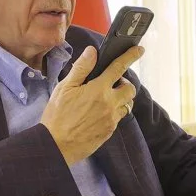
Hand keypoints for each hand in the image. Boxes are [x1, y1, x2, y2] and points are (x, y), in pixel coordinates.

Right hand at [40, 45, 143, 165]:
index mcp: (98, 90)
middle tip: (110, 84)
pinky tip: (98, 113)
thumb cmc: (57, 116)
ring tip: (104, 99)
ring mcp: (111, 119)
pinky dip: (113, 112)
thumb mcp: (64, 88)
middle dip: (124, 83)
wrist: (56, 146)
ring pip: (126, 105)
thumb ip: (81, 68)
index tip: (139, 50)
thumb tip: (92, 51)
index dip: (130, 56)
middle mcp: (109, 104)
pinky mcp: (109, 131)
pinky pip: (118, 118)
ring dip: (120, 98)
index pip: (119, 68)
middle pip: (130, 89)